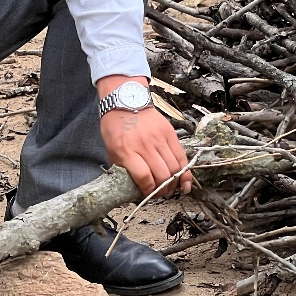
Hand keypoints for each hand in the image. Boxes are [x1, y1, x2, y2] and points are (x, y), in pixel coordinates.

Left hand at [97, 75, 191, 197]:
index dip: (148, 191)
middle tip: (160, 194)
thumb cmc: (115, 126)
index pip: (144, 178)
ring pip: (174, 168)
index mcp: (126, 150)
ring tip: (170, 188)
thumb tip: (132, 188)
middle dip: (163, 190)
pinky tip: (184, 182)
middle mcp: (144, 145)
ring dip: (174, 183)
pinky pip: (181, 157)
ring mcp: (159, 139)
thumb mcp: (110, 149)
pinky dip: (185, 172)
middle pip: (162, 175)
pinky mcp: (169, 134)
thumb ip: (121, 168)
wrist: (126, 100)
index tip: (147, 195)